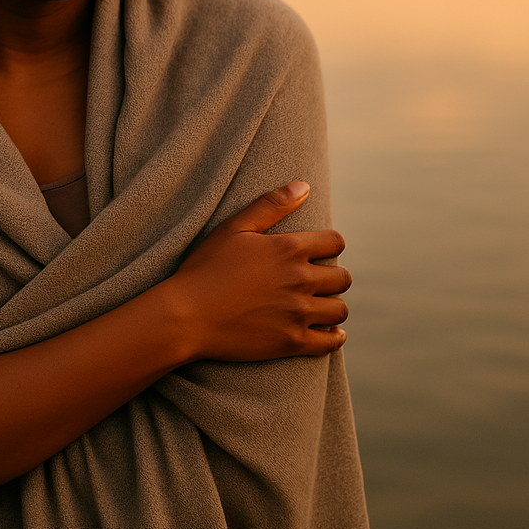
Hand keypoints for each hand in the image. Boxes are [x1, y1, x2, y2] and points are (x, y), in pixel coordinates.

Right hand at [166, 182, 350, 362]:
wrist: (186, 315)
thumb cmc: (206, 267)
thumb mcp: (234, 228)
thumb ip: (271, 205)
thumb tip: (305, 185)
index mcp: (288, 249)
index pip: (335, 242)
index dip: (329, 244)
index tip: (319, 251)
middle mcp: (300, 280)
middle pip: (342, 278)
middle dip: (333, 276)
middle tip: (316, 279)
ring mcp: (298, 313)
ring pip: (339, 310)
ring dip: (332, 305)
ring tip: (319, 305)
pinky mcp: (292, 342)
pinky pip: (330, 343)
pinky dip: (334, 338)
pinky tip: (328, 333)